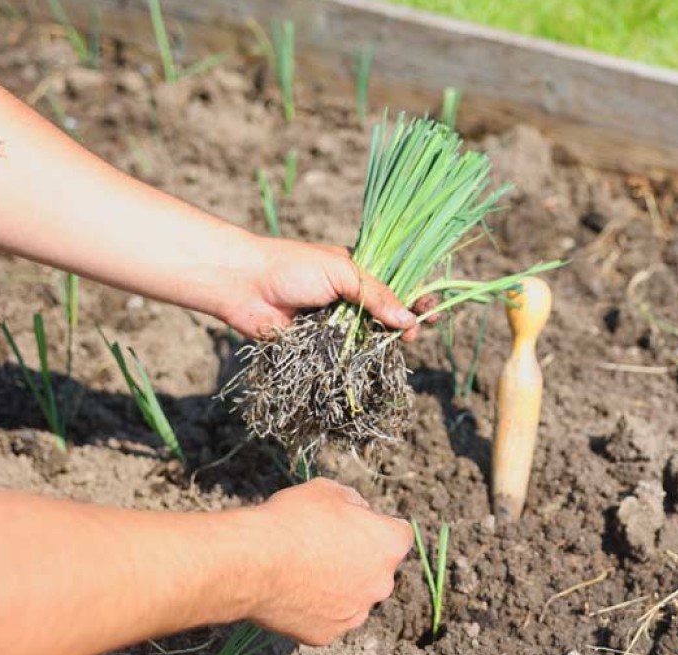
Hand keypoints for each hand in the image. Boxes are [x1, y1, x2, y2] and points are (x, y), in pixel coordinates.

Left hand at [220, 237, 437, 340]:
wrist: (243, 285)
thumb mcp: (343, 273)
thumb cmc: (293, 268)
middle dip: (406, 323)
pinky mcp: (319, 345)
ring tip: (401, 347)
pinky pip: (346, 355)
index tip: (433, 310)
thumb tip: (410, 321)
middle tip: (418, 333)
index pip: (397, 285)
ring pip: (369, 337)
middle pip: (387, 314)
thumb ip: (378, 297)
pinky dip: (360, 360)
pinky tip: (374, 364)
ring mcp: (334, 322)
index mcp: (357, 273)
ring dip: (385, 344)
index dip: (417, 298)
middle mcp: (348, 297)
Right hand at [247, 478, 412, 644]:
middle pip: (376, 569)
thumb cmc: (295, 520)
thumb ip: (352, 501)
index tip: (351, 524)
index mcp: (390, 544)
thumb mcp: (328, 490)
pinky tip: (291, 594)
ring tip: (302, 572)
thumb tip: (357, 511)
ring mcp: (355, 613)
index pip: (397, 532)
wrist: (255, 563)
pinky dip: (313, 610)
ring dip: (337, 587)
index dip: (373, 525)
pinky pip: (326, 619)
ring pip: (352, 597)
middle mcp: (381, 583)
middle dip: (357, 559)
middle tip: (322, 548)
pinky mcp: (328, 635)